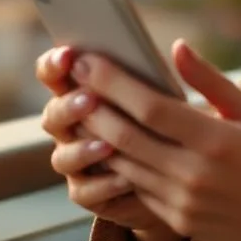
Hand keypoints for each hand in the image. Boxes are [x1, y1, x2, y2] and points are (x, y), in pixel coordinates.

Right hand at [36, 47, 166, 231]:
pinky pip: (84, 192)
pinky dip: (102, 185)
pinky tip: (125, 179)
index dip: (54, 64)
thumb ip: (177, 73)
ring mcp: (78, 160)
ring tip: (108, 145)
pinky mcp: (91, 193)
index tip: (69, 55)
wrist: (187, 174)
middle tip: (90, 100)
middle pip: (53, 115)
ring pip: (63, 156)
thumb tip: (181, 47)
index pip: (56, 72)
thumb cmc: (181, 123)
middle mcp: (74, 125)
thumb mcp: (183, 95)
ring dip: (81, 149)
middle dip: (68, 106)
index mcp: (86, 89)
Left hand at [75, 40, 240, 240]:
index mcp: (217, 141)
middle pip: (125, 135)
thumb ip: (212, 81)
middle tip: (70, 74)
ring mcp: (181, 201)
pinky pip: (134, 186)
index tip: (89, 59)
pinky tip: (100, 138)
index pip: (151, 108)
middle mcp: (194, 174)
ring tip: (77, 101)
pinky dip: (114, 161)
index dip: (114, 82)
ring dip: (94, 132)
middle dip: (92, 102)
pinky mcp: (176, 218)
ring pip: (122, 162)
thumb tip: (177, 47)